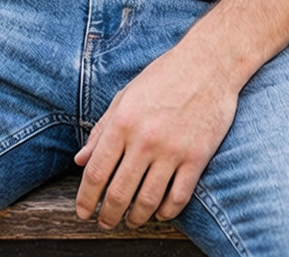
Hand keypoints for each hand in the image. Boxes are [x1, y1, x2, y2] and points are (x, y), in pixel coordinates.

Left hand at [74, 40, 237, 230]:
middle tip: (105, 223)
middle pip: (119, 193)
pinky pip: (178, 198)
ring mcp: (172, 150)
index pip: (96, 172)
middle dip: (108, 216)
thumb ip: (102, 130)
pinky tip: (160, 213)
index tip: (83, 212)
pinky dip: (166, 212)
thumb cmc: (165, 76)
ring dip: (135, 218)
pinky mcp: (196, 157)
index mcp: (122, 122)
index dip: (85, 199)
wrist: (208, 64)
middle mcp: (144, 139)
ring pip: (147, 201)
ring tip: (130, 221)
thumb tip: (80, 160)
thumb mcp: (126, 96)